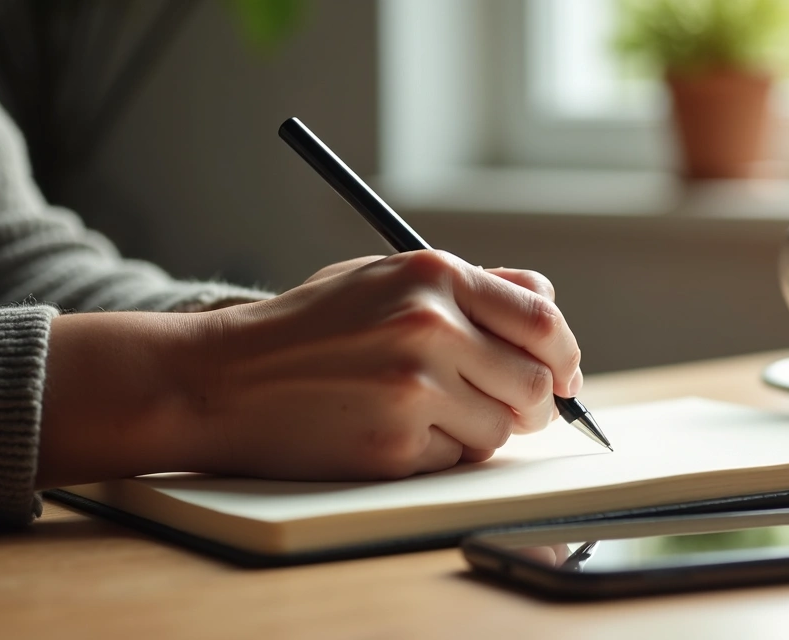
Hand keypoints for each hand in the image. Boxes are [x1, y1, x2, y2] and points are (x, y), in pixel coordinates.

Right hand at [191, 251, 581, 479]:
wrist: (222, 378)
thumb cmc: (310, 327)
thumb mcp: (385, 277)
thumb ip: (470, 286)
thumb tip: (548, 306)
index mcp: (434, 275)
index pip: (543, 321)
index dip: (565, 356)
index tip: (565, 376)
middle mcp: (430, 327)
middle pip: (536, 384)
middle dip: (535, 404)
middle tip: (516, 408)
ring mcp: (413, 389)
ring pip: (501, 429)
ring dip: (481, 429)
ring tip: (428, 411)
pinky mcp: (394, 446)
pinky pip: (456, 459)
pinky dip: (439, 452)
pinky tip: (392, 430)